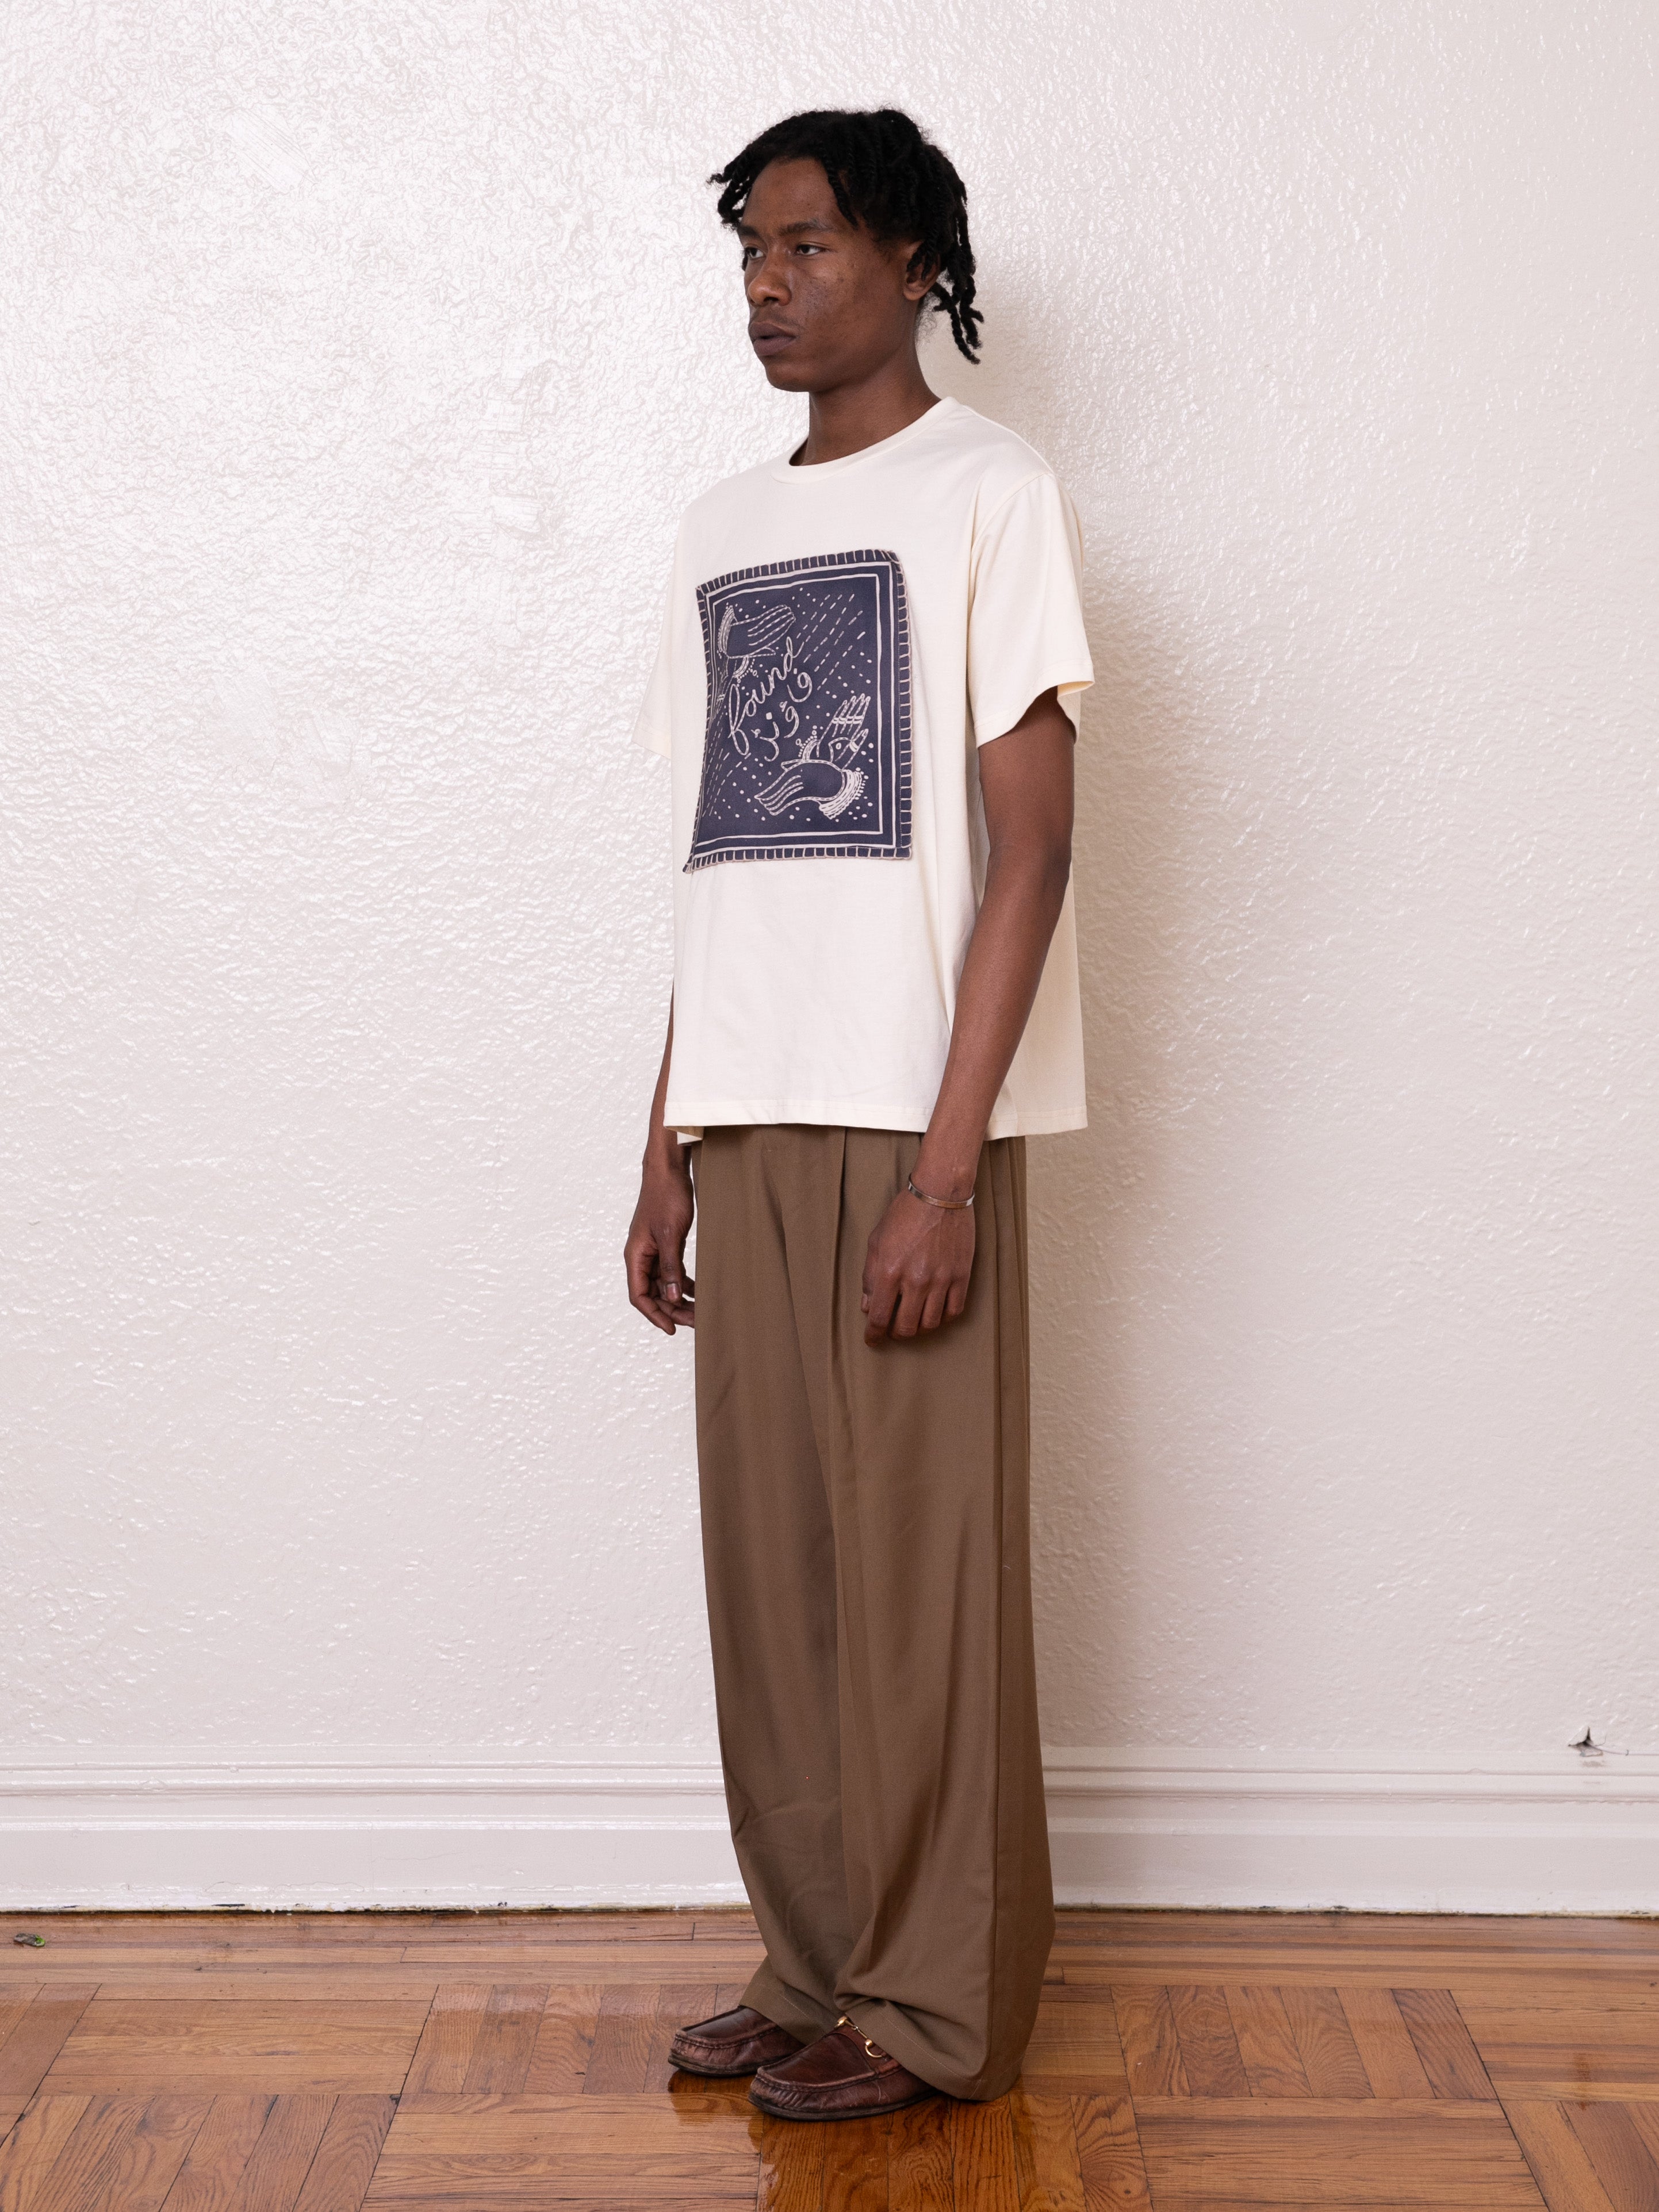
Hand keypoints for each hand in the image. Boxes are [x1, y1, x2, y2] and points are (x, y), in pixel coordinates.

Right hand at [625, 1154, 695, 1333]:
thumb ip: (671, 1267)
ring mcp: (653, 1251)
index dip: (654, 1315)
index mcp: (635, 1256)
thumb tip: (673, 1298)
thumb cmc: (665, 1198)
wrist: (668, 1170)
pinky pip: (672, 1271)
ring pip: (664, 1284)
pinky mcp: (666, 1244)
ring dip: (679, 1299)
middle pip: (653, 1293)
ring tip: (700, 1311)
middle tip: (696, 1322)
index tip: (673, 1328)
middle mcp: (641, 1256)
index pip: (639, 1295)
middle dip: (672, 1310)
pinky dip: (684, 1283)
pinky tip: (698, 1292)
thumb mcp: (671, 1235)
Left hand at [861, 1187, 974, 1344]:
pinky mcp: (961, 1276)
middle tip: (893, 1327)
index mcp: (889, 1271)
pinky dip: (943, 1317)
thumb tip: (867, 1305)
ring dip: (919, 1327)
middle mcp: (915, 1280)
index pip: (878, 1317)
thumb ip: (870, 1276)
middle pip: (905, 1328)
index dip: (873, 1335)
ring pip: (930, 1324)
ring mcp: (941, 1280)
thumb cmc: (905, 1214)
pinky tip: (936, 1310)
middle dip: (895, 1333)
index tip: (872, 1339)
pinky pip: (954, 1311)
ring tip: (914, 1318)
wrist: (940, 1193)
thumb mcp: (877, 1241)